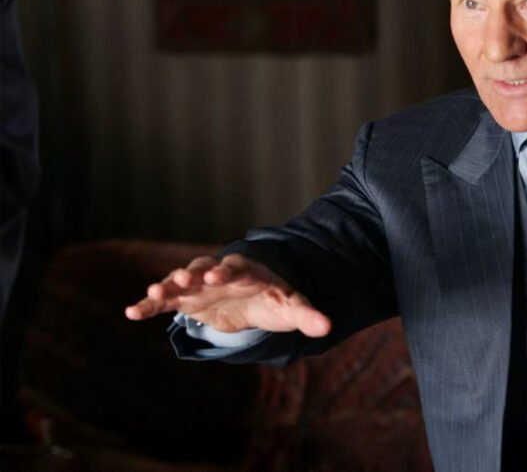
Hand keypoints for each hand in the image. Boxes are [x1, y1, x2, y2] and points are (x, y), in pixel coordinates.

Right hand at [124, 254, 330, 336]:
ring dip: (166, 286)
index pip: (236, 267)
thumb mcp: (292, 307)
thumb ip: (308, 315)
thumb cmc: (275, 300)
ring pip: (180, 281)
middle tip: (181, 277)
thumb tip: (327, 327)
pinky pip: (165, 302)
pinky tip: (131, 312)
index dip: (227, 269)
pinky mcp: (187, 300)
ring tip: (151, 295)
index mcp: (247, 271)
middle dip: (192, 272)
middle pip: (203, 267)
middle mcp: (219, 273)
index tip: (217, 273)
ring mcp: (200, 284)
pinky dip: (149, 305)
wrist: (256, 300)